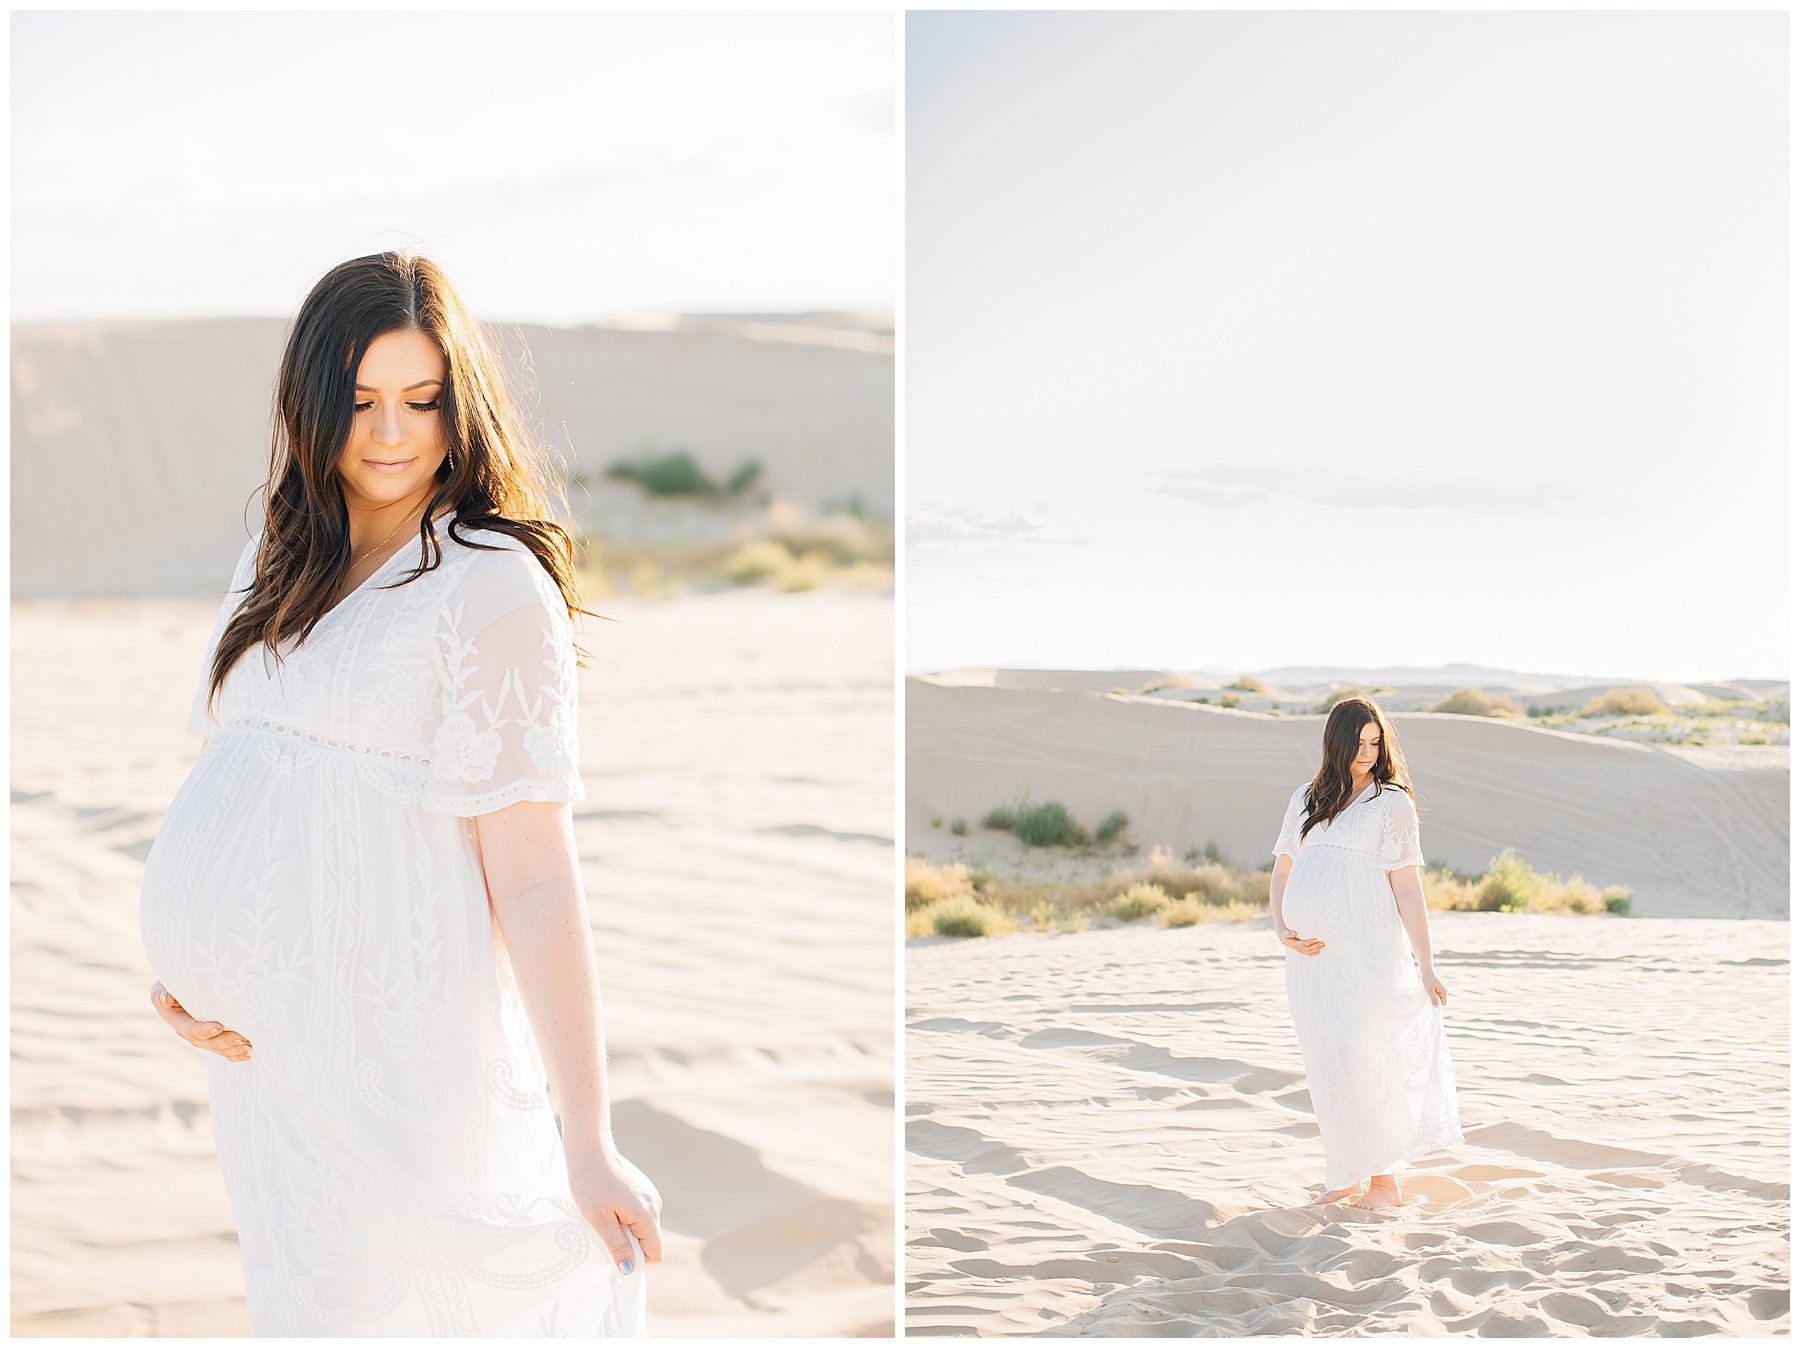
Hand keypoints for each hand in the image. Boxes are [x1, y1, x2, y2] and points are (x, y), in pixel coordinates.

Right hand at [149, 982, 251, 1060]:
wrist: (192, 978)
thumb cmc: (178, 977)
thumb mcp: (165, 982)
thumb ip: (159, 991)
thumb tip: (164, 999)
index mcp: (176, 1019)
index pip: (188, 1029)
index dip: (202, 1031)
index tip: (218, 1027)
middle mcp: (189, 1030)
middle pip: (205, 1042)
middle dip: (223, 1042)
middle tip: (241, 1038)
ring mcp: (203, 1035)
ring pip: (217, 1047)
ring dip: (232, 1048)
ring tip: (248, 1044)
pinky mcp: (216, 1036)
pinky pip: (225, 1049)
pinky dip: (236, 1053)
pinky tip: (248, 1052)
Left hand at [566, 1141, 663, 1275]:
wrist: (590, 1150)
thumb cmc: (591, 1184)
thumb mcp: (600, 1220)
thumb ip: (618, 1246)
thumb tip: (629, 1269)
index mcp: (648, 1214)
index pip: (655, 1252)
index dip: (637, 1258)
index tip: (614, 1250)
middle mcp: (655, 1204)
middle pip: (650, 1239)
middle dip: (630, 1242)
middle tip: (604, 1230)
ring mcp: (650, 1194)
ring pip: (644, 1226)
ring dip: (626, 1228)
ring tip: (605, 1214)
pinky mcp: (643, 1188)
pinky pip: (639, 1212)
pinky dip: (626, 1215)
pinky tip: (609, 1203)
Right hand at [1278, 929, 1324, 956]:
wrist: (1286, 940)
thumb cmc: (1287, 935)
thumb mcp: (1286, 934)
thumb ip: (1290, 933)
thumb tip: (1294, 932)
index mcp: (1295, 944)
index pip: (1303, 944)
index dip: (1309, 942)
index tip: (1315, 939)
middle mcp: (1299, 949)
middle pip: (1308, 948)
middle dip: (1316, 946)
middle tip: (1322, 942)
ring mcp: (1301, 951)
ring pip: (1310, 952)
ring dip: (1317, 949)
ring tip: (1323, 945)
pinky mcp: (1304, 951)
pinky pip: (1310, 954)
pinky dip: (1315, 953)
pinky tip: (1320, 951)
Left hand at [1423, 974, 1448, 1006]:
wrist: (1427, 971)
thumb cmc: (1428, 980)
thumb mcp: (1430, 990)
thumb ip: (1433, 999)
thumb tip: (1436, 1006)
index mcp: (1444, 991)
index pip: (1444, 1002)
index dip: (1438, 1004)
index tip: (1432, 1003)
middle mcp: (1445, 990)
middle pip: (1442, 1000)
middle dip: (1436, 1000)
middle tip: (1429, 996)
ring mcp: (1442, 988)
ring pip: (1439, 997)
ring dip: (1434, 996)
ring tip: (1429, 992)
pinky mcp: (1439, 987)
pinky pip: (1438, 993)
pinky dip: (1434, 993)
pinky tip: (1430, 990)